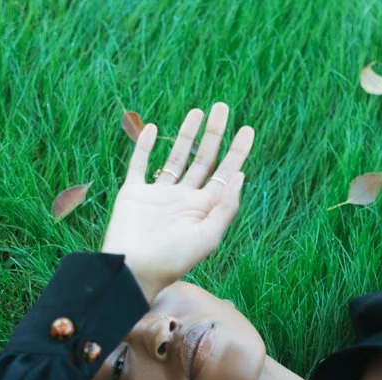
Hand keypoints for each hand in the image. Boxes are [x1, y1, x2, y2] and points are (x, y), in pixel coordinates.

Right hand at [101, 102, 253, 301]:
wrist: (133, 270)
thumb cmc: (172, 259)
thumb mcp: (208, 237)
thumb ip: (225, 207)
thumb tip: (241, 175)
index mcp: (203, 209)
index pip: (225, 175)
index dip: (238, 152)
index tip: (248, 129)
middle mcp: (183, 199)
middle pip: (203, 160)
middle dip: (214, 134)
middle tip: (223, 107)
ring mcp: (158, 195)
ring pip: (175, 157)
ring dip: (186, 135)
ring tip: (197, 111)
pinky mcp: (133, 193)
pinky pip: (140, 164)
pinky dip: (144, 146)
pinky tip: (152, 127)